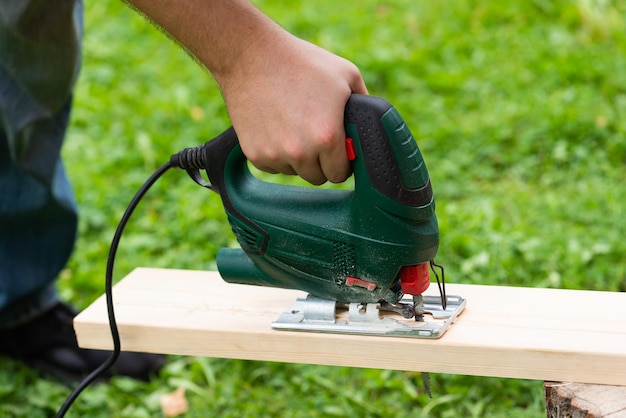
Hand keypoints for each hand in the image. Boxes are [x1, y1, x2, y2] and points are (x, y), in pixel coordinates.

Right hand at [126, 0, 366, 183]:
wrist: (250, 57)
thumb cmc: (300, 63)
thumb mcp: (346, 74)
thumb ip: (364, 102)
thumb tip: (371, 122)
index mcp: (327, 137)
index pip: (340, 174)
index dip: (342, 163)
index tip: (338, 151)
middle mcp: (301, 152)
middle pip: (317, 177)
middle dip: (321, 162)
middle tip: (316, 137)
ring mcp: (275, 155)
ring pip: (295, 172)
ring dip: (298, 159)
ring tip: (295, 127)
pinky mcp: (255, 154)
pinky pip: (273, 166)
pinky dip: (276, 154)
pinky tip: (276, 128)